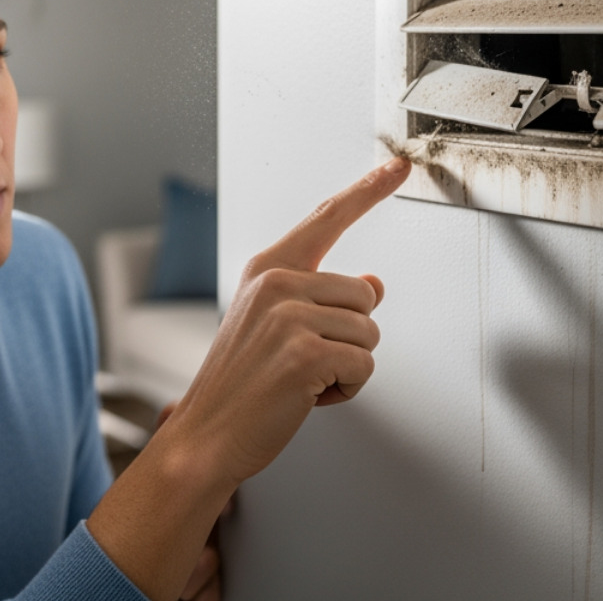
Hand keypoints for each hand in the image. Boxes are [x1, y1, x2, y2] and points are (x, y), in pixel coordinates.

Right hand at [86, 157, 408, 600]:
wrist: (205, 437)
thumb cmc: (241, 386)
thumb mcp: (277, 327)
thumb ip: (323, 298)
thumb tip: (374, 283)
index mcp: (267, 269)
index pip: (327, 219)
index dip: (367, 190)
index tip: (397, 166)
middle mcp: (277, 282)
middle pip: (365, 296)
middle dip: (349, 338)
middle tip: (303, 363)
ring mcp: (289, 316)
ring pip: (370, 334)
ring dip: (347, 367)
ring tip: (301, 380)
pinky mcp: (305, 353)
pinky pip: (364, 368)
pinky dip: (346, 391)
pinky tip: (307, 398)